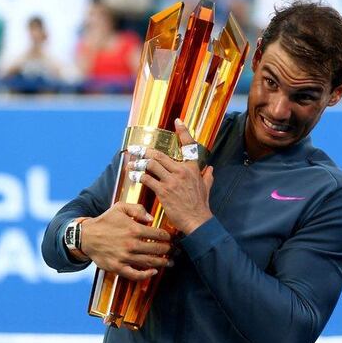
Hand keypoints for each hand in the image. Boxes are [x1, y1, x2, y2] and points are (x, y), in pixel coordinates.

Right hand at [80, 203, 171, 280]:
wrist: (86, 236)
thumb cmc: (105, 221)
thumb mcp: (120, 207)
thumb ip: (137, 209)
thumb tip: (151, 219)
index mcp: (134, 229)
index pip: (159, 234)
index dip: (169, 237)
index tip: (172, 238)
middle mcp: (131, 244)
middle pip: (158, 249)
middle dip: (169, 250)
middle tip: (175, 251)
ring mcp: (125, 257)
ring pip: (150, 262)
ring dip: (163, 263)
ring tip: (170, 262)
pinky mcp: (118, 267)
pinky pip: (135, 274)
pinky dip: (146, 275)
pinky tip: (154, 272)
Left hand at [129, 119, 214, 234]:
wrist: (197, 221)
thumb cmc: (200, 205)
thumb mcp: (206, 188)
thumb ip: (207, 177)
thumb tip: (211, 169)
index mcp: (192, 168)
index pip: (189, 146)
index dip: (183, 132)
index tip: (177, 121)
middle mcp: (182, 171)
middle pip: (160, 155)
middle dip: (144, 150)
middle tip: (134, 148)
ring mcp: (172, 180)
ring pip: (151, 165)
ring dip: (138, 163)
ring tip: (131, 163)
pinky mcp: (163, 191)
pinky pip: (148, 179)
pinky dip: (139, 176)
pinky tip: (133, 176)